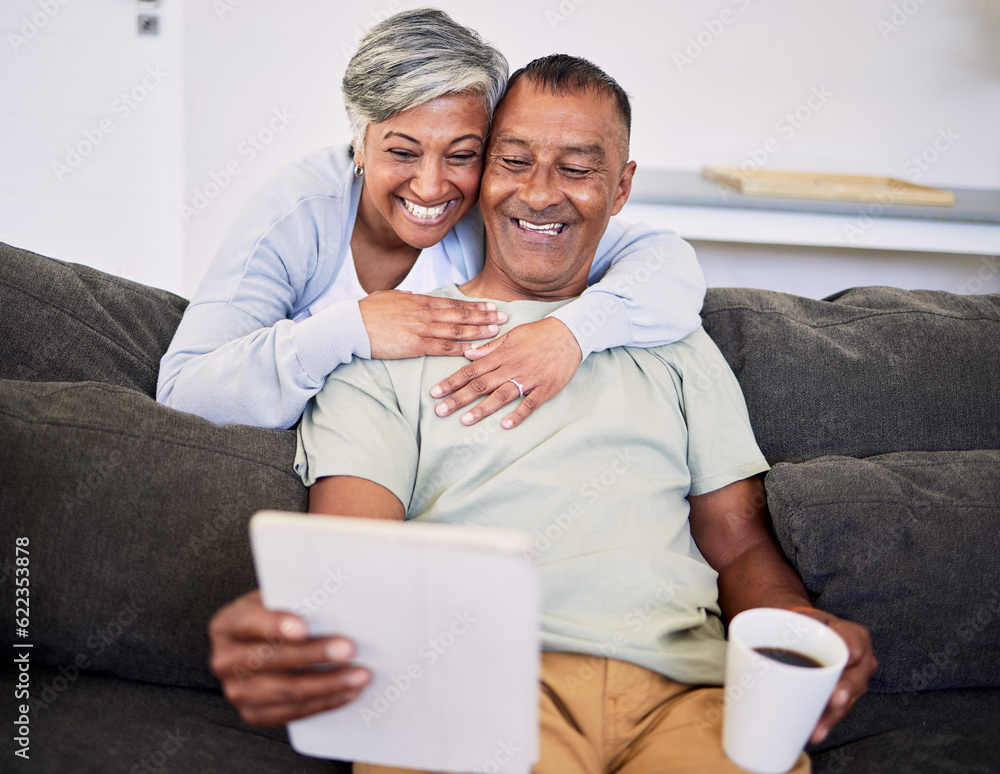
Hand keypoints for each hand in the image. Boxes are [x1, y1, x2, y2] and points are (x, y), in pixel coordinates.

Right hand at [208, 590, 369, 725]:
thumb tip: (333, 600)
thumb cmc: (274, 615)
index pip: (250, 623)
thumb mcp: (275, 599)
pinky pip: (292, 713)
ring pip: (286, 691)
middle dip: (314, 655)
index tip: (304, 628)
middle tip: (349, 648)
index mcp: (227, 624)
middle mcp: (225, 660)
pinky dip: (324, 702)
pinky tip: (348, 692)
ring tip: (359, 675)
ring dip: (328, 684)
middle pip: (272, 660)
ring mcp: (238, 691)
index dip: (276, 625)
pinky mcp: (254, 713)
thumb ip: (293, 599)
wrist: (258, 644)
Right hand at [359, 290, 506, 359]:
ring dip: (479, 331)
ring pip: (458, 330)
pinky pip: (444, 347)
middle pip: (461, 315)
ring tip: (496, 332)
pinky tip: (475, 350)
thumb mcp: (389, 296)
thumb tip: (412, 294)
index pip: (454, 303)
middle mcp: (426, 313)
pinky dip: (461, 349)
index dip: (474, 306)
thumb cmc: (367, 311)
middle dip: (485, 317)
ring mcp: (422, 329)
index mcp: (420, 300)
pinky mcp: (416, 345)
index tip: (490, 306)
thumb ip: (405, 296)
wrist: (352, 324)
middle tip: (504, 318)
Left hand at [430, 317, 582, 428]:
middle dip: (458, 398)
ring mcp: (528, 379)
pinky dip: (519, 414)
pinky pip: (530, 403)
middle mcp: (511, 368)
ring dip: (482, 409)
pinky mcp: (545, 388)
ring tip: (465, 420)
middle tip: (440, 411)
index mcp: (501, 356)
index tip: (435, 392)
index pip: (470, 370)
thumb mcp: (511, 336)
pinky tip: (506, 424)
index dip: (451, 382)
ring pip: (501, 395)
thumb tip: (468, 354)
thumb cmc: (538, 334)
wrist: (569, 334)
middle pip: (480, 385)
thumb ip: (489, 348)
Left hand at [790, 606, 877, 744]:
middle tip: (836, 699)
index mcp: (853, 636)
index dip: (852, 648)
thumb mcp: (802, 617)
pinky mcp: (840, 700)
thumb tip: (778, 636)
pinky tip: (812, 732)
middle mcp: (860, 662)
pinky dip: (822, 723)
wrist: (801, 636)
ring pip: (845, 701)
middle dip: (845, 690)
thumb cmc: (804, 625)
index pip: (855, 641)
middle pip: (855, 677)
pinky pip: (834, 713)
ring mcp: (852, 683)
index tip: (850, 654)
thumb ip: (795, 624)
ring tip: (817, 728)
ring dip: (831, 716)